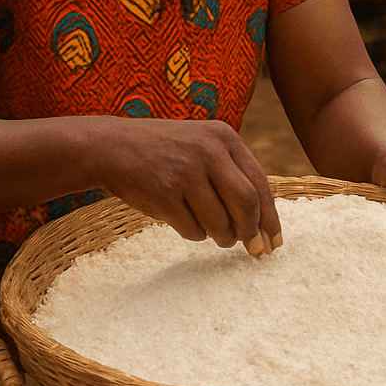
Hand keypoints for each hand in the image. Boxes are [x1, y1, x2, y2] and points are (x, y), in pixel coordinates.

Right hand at [91, 118, 280, 256]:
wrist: (110, 147)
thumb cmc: (164, 152)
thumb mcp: (202, 144)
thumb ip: (232, 173)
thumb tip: (263, 226)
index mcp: (224, 137)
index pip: (260, 184)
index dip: (270, 218)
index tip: (275, 243)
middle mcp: (208, 151)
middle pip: (246, 204)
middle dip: (250, 232)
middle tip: (250, 248)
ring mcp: (185, 171)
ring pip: (220, 222)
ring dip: (221, 237)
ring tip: (215, 234)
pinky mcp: (164, 193)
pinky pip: (192, 230)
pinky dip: (194, 234)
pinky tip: (184, 221)